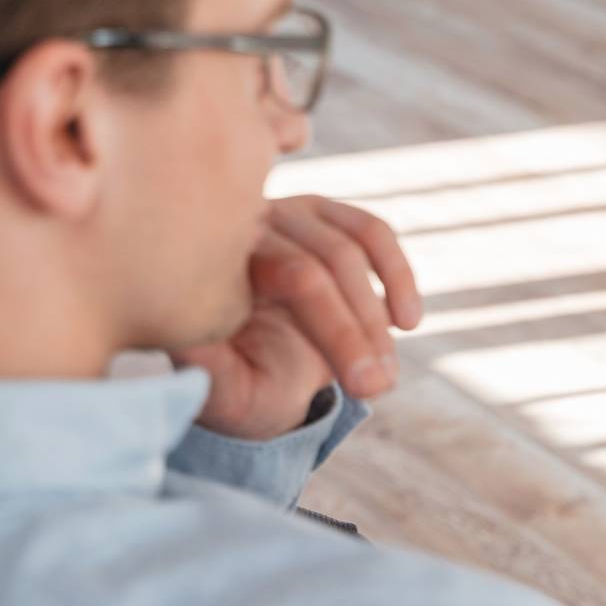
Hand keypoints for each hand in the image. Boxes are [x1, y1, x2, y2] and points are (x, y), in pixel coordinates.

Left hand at [171, 195, 421, 439]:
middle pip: (322, 265)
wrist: (263, 370)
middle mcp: (247, 226)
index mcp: (216, 265)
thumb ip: (209, 370)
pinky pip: (374, 232)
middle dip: (358, 332)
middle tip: (377, 388)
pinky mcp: (325, 213)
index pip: (291, 277)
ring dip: (375, 318)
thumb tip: (199, 340)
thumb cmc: (240, 384)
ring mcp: (287, 214)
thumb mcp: (224, 392)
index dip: (339, 331)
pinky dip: (399, 277)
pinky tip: (406, 322)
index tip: (365, 387)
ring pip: (351, 251)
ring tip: (383, 377)